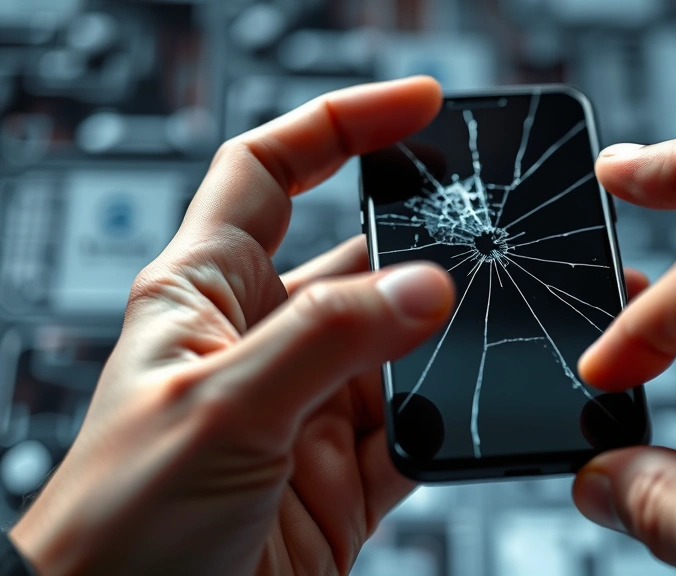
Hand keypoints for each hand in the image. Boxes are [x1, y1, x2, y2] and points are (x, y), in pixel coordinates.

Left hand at [9, 77, 456, 574]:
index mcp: (205, 293)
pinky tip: (473, 417)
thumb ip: (327, 340)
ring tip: (492, 326)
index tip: (416, 106)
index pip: (270, 172)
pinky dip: (452, 423)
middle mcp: (261, 343)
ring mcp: (307, 409)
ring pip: (400, 348)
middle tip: (485, 227)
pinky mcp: (343, 475)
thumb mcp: (221, 408)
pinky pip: (418, 430)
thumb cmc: (119, 527)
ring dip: (445, 342)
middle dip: (420, 243)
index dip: (340, 126)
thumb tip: (424, 286)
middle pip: (357, 260)